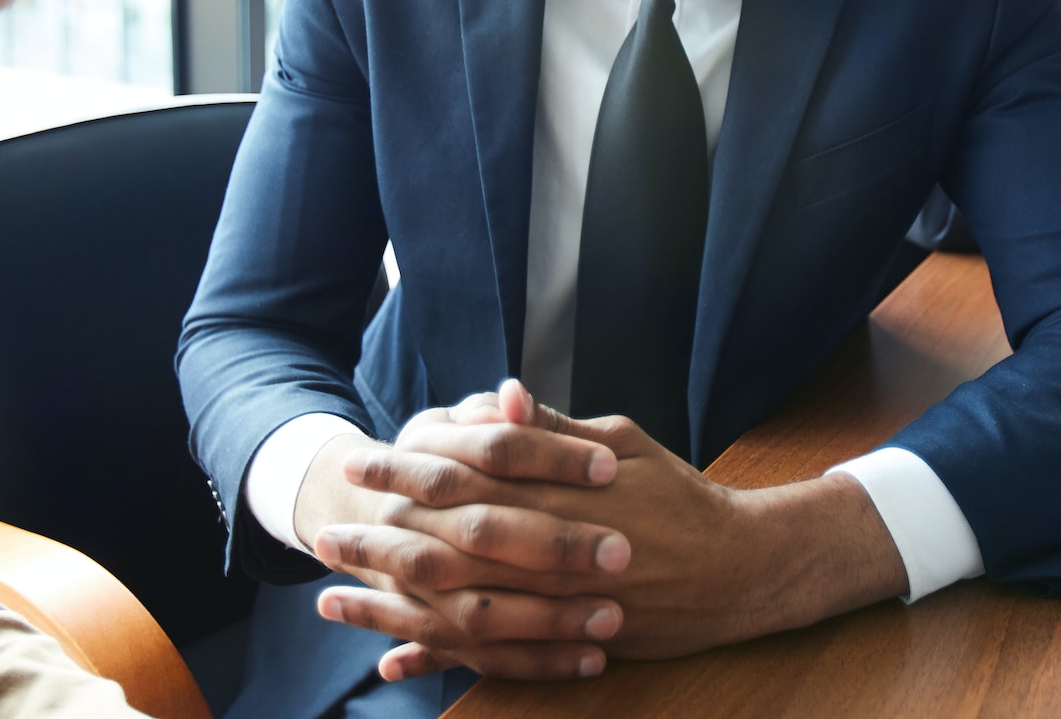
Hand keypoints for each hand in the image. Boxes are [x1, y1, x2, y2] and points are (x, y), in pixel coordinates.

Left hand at [351, 386, 906, 678]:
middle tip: (325, 534)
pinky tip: (392, 664)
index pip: (466, 475)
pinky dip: (439, 661)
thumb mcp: (622, 441)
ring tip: (333, 600)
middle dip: (381, 539)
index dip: (408, 469)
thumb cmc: (676, 498)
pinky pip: (488, 658)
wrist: (735, 570)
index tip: (360, 461)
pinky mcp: (561, 644)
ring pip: (457, 608)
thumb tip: (501, 396)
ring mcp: (554, 605)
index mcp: (559, 492)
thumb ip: (552, 428)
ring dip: (391, 605)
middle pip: (447, 543)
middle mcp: (550, 551)